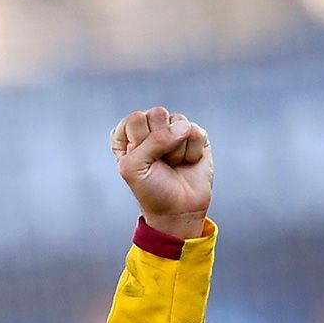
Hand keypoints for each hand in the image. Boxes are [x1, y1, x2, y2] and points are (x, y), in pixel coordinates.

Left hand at [111, 107, 212, 238]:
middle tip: (158, 162)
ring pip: (178, 121)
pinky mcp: (195, 135)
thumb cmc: (150, 189)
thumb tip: (183, 126)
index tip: (140, 161)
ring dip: (176, 150)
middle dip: (159, 143)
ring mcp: (173, 130)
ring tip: (172, 164)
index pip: (135, 118)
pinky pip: (196, 132)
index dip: (139, 141)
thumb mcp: (134, 168)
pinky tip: (187, 162)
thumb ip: (151, 142)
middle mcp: (150, 127)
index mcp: (127, 133)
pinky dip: (192, 153)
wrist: (178, 209)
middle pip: (157, 113)